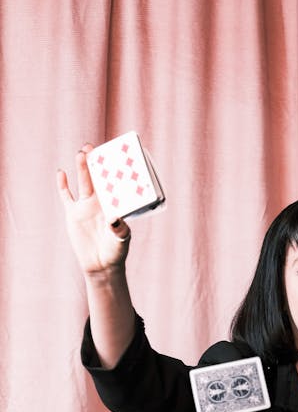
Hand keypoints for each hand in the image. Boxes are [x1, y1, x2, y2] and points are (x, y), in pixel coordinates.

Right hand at [56, 144, 131, 275]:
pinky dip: (63, 185)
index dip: (111, 169)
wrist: (101, 265)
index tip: (111, 154)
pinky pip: (66, 196)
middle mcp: (100, 202)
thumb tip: (114, 218)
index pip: (113, 183)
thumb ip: (119, 228)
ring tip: (81, 153)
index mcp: (114, 204)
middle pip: (97, 177)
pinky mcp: (73, 214)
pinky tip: (61, 173)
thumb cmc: (116, 251)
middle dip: (94, 162)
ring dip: (82, 168)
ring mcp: (85, 206)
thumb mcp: (121, 240)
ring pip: (83, 183)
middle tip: (91, 147)